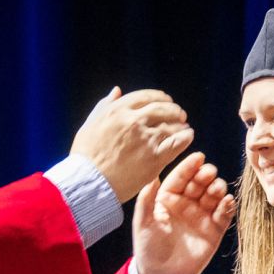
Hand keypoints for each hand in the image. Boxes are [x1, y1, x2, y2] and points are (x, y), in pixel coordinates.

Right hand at [71, 86, 195, 199]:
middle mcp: (133, 121)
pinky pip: (176, 143)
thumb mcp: (89, 125)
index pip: (145, 96)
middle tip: (179, 113)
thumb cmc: (85, 157)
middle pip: (161, 108)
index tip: (165, 100)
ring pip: (171, 125)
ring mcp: (145, 139)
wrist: (87, 183)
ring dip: (180, 124)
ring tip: (185, 127)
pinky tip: (188, 136)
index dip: (159, 97)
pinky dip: (185, 138)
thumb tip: (117, 90)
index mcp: (117, 111)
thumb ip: (104, 106)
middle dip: (173, 109)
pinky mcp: (154, 158)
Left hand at [132, 154, 236, 273]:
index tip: (198, 157)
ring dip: (218, 188)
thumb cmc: (148, 248)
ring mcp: (202, 215)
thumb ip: (146, 200)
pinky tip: (227, 202)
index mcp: (169, 198)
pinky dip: (227, 207)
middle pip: (200, 183)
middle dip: (206, 175)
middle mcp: (187, 203)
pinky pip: (224, 215)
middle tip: (209, 172)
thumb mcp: (143, 222)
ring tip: (217, 188)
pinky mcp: (214, 230)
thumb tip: (152, 176)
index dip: (189, 167)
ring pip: (214, 196)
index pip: (180, 177)